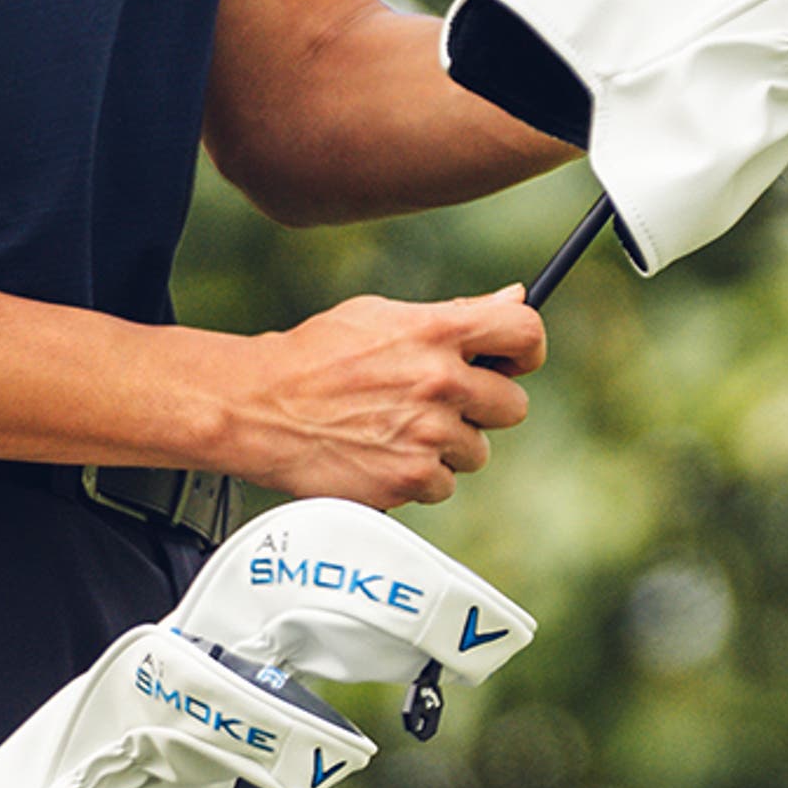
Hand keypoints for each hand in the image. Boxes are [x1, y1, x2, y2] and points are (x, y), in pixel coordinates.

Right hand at [214, 288, 543, 509]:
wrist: (261, 408)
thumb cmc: (316, 357)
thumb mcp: (383, 316)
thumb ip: (453, 314)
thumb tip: (511, 300)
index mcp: (438, 331)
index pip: (525, 335)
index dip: (526, 352)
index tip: (512, 363)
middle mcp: (440, 382)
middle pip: (511, 407)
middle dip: (482, 410)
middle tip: (441, 407)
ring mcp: (426, 436)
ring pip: (474, 453)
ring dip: (446, 449)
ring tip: (397, 433)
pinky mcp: (406, 481)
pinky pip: (440, 487)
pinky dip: (416, 480)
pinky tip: (381, 458)